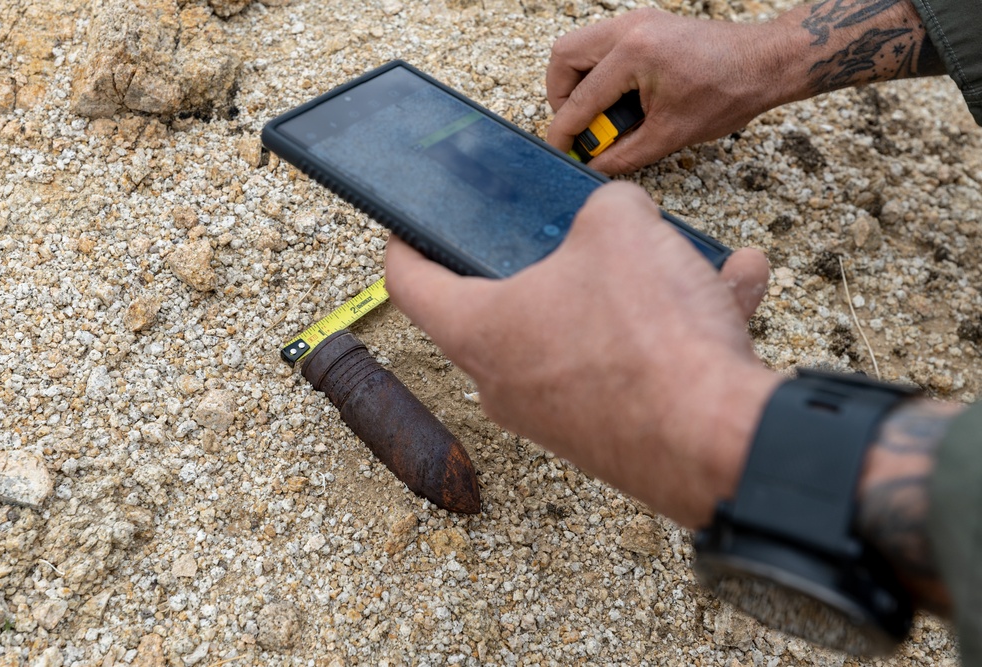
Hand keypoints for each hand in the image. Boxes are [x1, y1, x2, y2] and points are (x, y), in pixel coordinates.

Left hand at [385, 182, 781, 526]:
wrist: (718, 442)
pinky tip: (731, 287)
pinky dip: (677, 327)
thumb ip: (606, 207)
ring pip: (588, 331)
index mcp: (480, 329)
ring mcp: (558, 415)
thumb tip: (619, 217)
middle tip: (573, 233)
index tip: (409, 228)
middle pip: (507, 307)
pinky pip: (636, 364)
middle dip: (549, 262)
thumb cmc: (647, 342)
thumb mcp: (620, 228)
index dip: (406, 244)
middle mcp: (507, 382)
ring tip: (685, 256)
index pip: (411, 283)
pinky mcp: (611, 433)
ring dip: (637, 288)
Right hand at [545, 8, 808, 173]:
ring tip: (596, 115)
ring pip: (579, 47)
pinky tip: (616, 99)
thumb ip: (623, 154)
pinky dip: (598, 72)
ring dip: (577, 83)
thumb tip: (593, 166)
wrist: (765, 63)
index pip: (580, 98)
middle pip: (564, 57)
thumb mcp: (670, 135)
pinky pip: (602, 45)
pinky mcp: (645, 25)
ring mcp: (637, 22)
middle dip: (561, 97)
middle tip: (578, 127)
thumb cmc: (728, 93)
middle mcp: (629, 29)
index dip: (564, 130)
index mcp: (634, 53)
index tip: (560, 149)